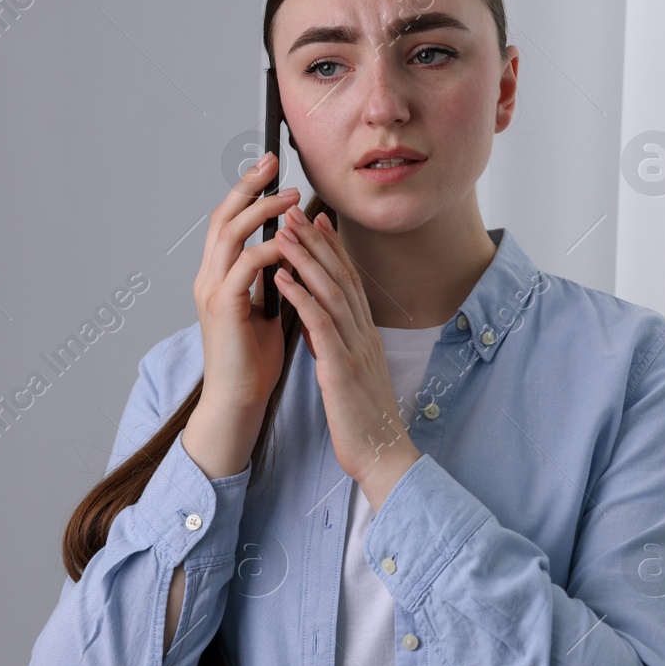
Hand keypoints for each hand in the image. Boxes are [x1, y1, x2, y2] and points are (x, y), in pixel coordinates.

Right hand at [192, 152, 298, 415]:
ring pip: (231, 235)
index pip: (229, 222)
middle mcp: (209, 278)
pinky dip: (268, 251)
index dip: (246, 192)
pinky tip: (288, 245)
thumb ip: (270, 278)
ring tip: (291, 197)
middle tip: (272, 163)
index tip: (269, 168)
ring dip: (263, 212)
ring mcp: (212, 291)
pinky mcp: (223, 308)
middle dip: (248, 187)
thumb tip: (290, 250)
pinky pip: (244, 267)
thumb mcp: (266, 307)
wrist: (240, 398)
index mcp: (218, 276)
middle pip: (224, 217)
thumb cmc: (254, 359)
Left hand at [272, 207, 420, 507]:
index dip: (333, 250)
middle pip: (340, 277)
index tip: (317, 222)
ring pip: (330, 291)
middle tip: (295, 210)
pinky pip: (320, 324)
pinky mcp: (342, 367)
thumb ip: (341, 349)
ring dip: (306, 257)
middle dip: (317, 241)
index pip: (348, 282)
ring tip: (284, 230)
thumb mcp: (353, 376)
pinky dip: (300, 296)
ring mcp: (355, 348)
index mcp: (365, 336)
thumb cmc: (364, 421)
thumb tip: (324, 332)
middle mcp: (363, 334)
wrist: (382, 455)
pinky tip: (282, 277)